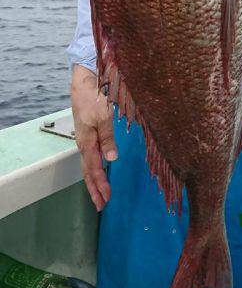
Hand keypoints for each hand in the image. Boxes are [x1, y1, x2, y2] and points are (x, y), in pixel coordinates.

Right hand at [71, 64, 116, 210]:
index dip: (100, 185)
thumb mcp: (103, 117)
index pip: (93, 169)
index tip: (107, 199)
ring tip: (99, 195)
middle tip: (101, 205)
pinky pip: (89, 156)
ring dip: (93, 181)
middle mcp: (83, 143)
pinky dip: (93, 169)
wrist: (83, 82)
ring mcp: (84, 139)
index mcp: (86, 142)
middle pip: (87, 172)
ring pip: (88, 165)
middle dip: (94, 189)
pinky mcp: (87, 133)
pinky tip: (98, 171)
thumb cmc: (93, 97)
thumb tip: (111, 159)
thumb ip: (107, 138)